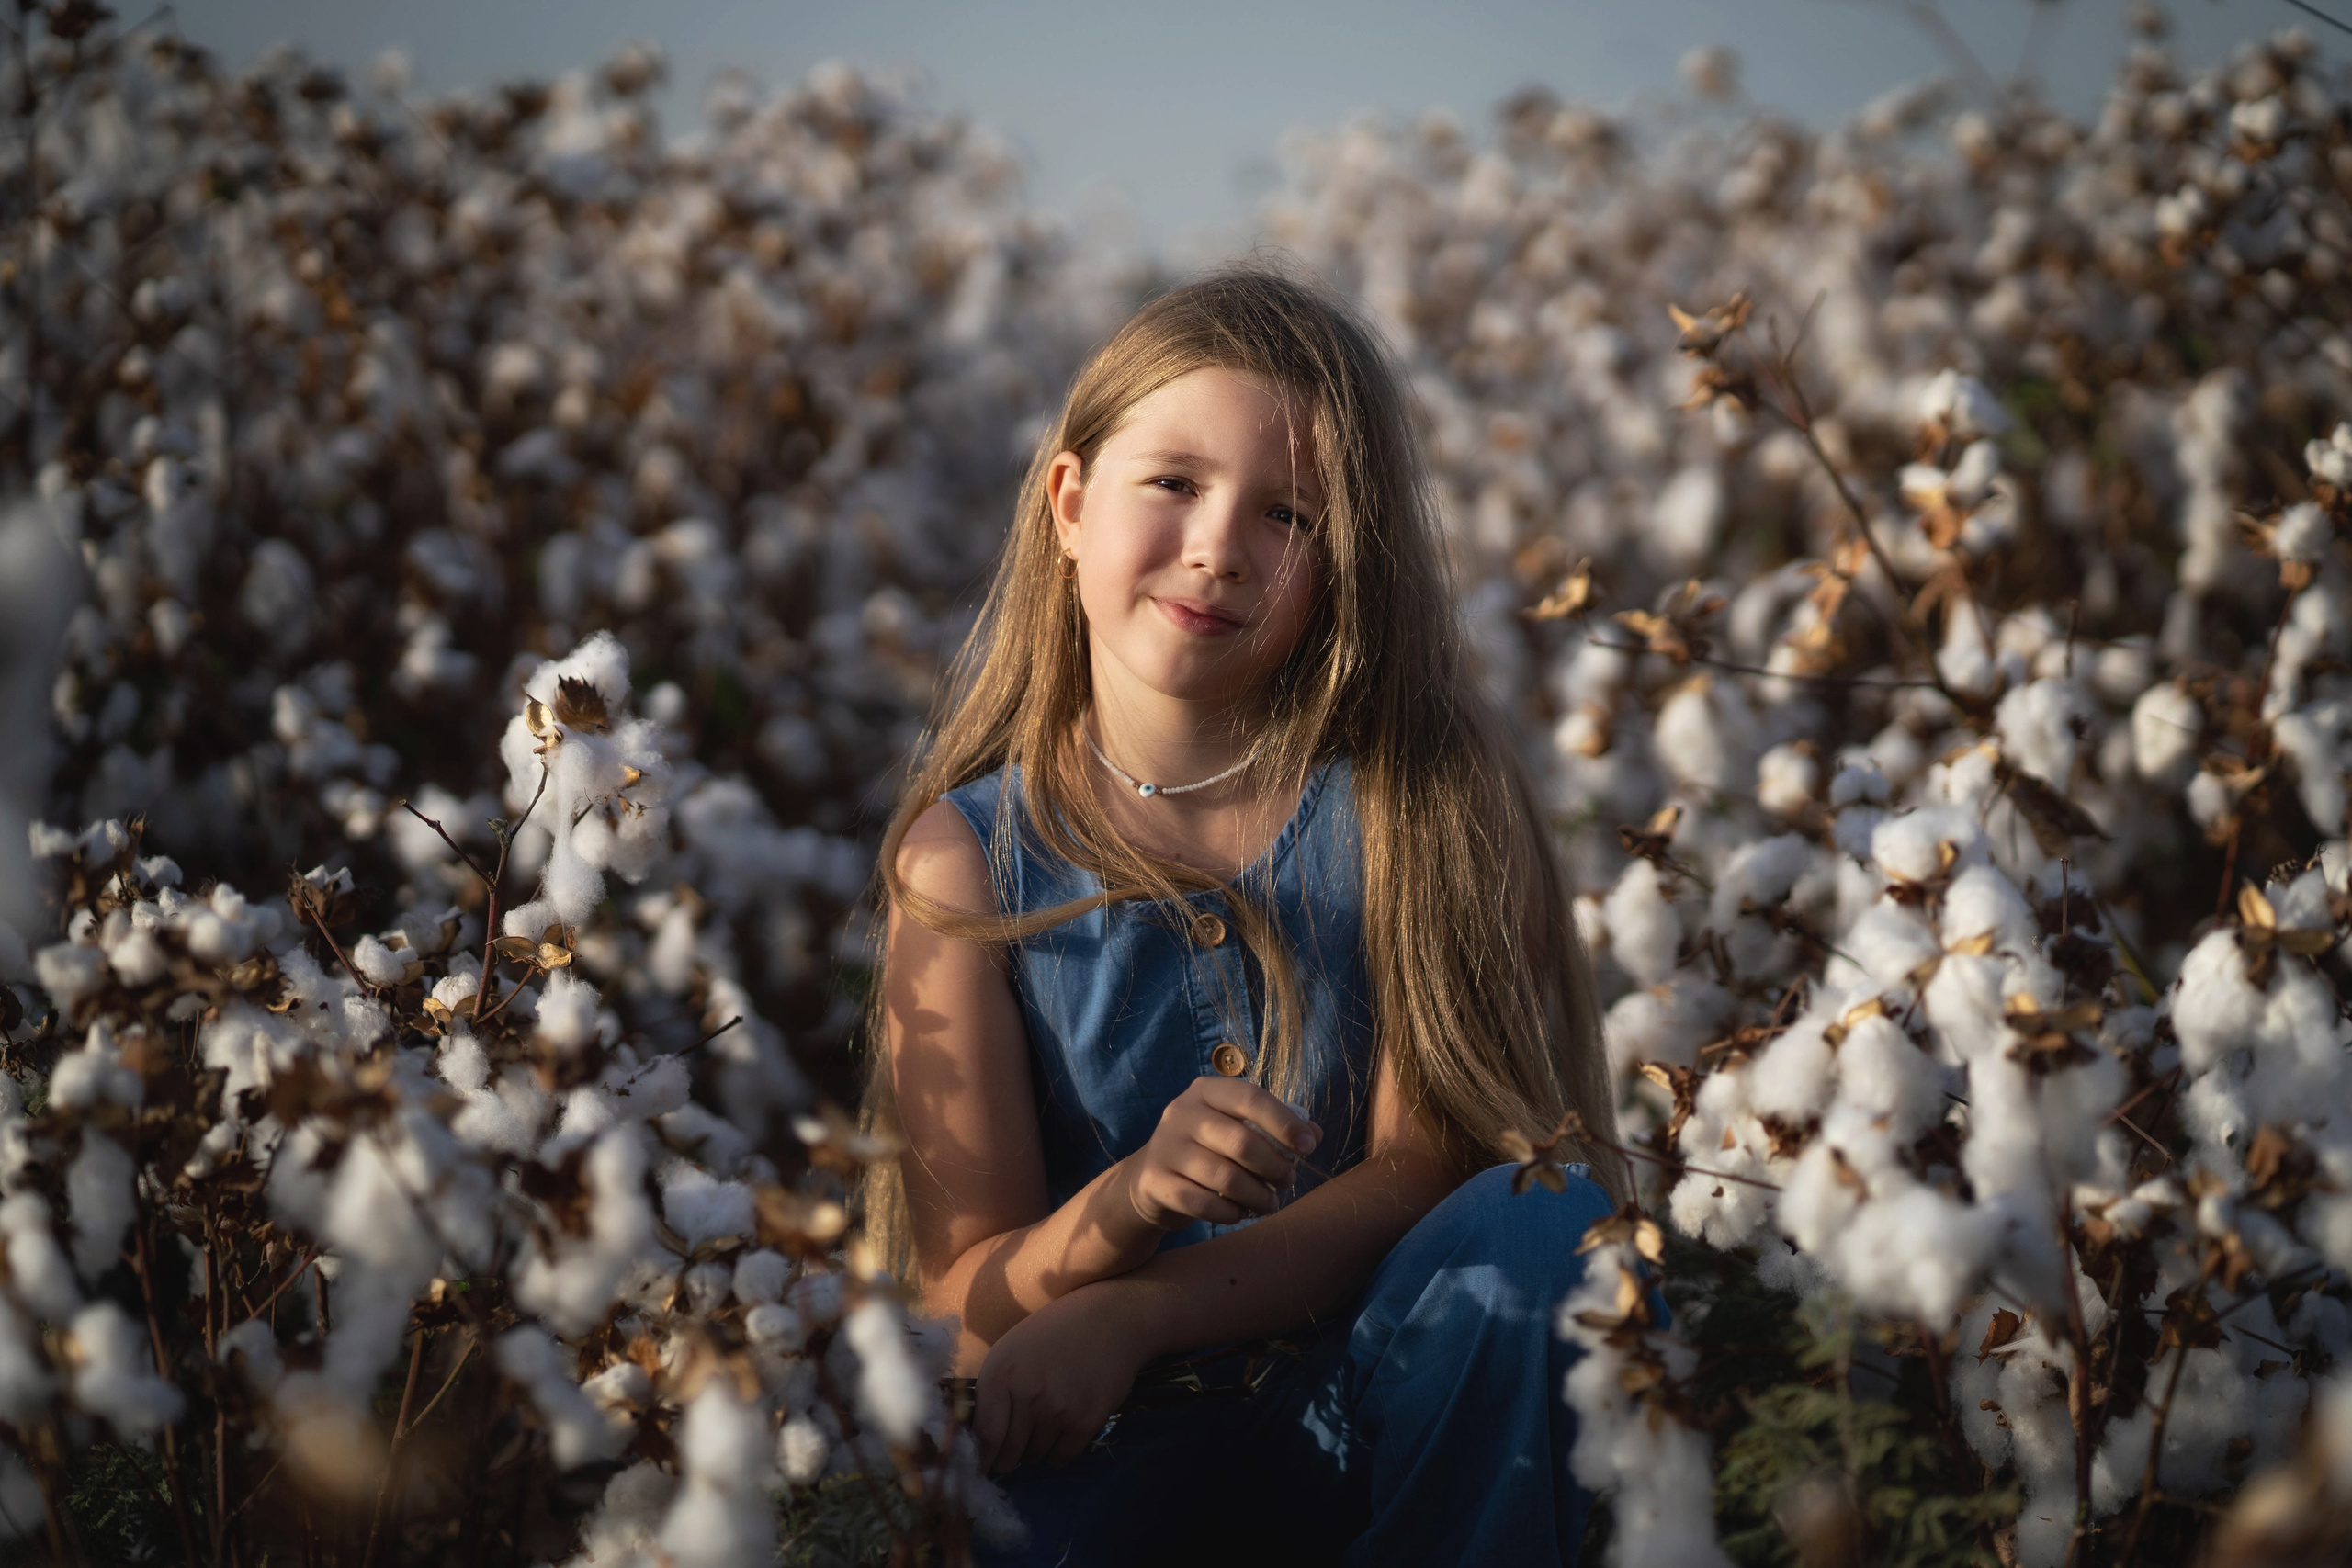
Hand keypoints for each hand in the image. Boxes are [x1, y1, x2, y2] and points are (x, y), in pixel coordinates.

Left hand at [973, 1286, 1151, 1474]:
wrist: (1111, 1320)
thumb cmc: (1054, 1332)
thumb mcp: (1010, 1349)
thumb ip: (991, 1391)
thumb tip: (980, 1438)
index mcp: (1001, 1374)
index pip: (985, 1436)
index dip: (981, 1459)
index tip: (981, 1467)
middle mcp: (1027, 1394)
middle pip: (1008, 1454)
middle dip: (1006, 1459)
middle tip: (1010, 1453)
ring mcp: (1059, 1410)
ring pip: (1034, 1457)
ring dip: (1033, 1450)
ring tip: (1042, 1425)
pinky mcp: (1087, 1421)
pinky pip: (1061, 1458)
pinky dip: (1057, 1452)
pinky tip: (1061, 1430)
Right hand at [1119, 1075, 1320, 1231]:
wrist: (1150, 1180)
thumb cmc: (1207, 1149)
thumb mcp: (1235, 1128)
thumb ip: (1274, 1127)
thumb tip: (1314, 1134)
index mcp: (1205, 1091)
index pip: (1251, 1098)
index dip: (1285, 1123)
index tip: (1309, 1147)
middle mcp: (1181, 1113)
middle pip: (1241, 1141)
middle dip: (1275, 1167)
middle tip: (1289, 1181)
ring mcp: (1164, 1147)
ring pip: (1225, 1177)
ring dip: (1258, 1195)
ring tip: (1270, 1204)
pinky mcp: (1154, 1182)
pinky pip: (1203, 1204)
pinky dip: (1230, 1213)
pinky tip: (1241, 1213)